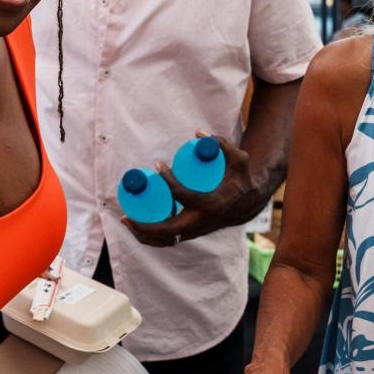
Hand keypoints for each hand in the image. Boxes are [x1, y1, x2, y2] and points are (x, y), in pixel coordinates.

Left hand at [123, 134, 268, 247]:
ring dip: (145, 235)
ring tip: (126, 222)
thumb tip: (198, 133)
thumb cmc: (240, 178)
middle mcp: (202, 221)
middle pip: (168, 229)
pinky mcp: (193, 233)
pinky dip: (152, 239)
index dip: (168, 181)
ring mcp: (196, 230)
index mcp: (212, 204)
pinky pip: (169, 240)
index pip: (183, 195)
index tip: (157, 164)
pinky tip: (137, 230)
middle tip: (126, 214)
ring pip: (167, 239)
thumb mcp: (239, 158)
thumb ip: (221, 144)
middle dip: (145, 226)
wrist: (247, 203)